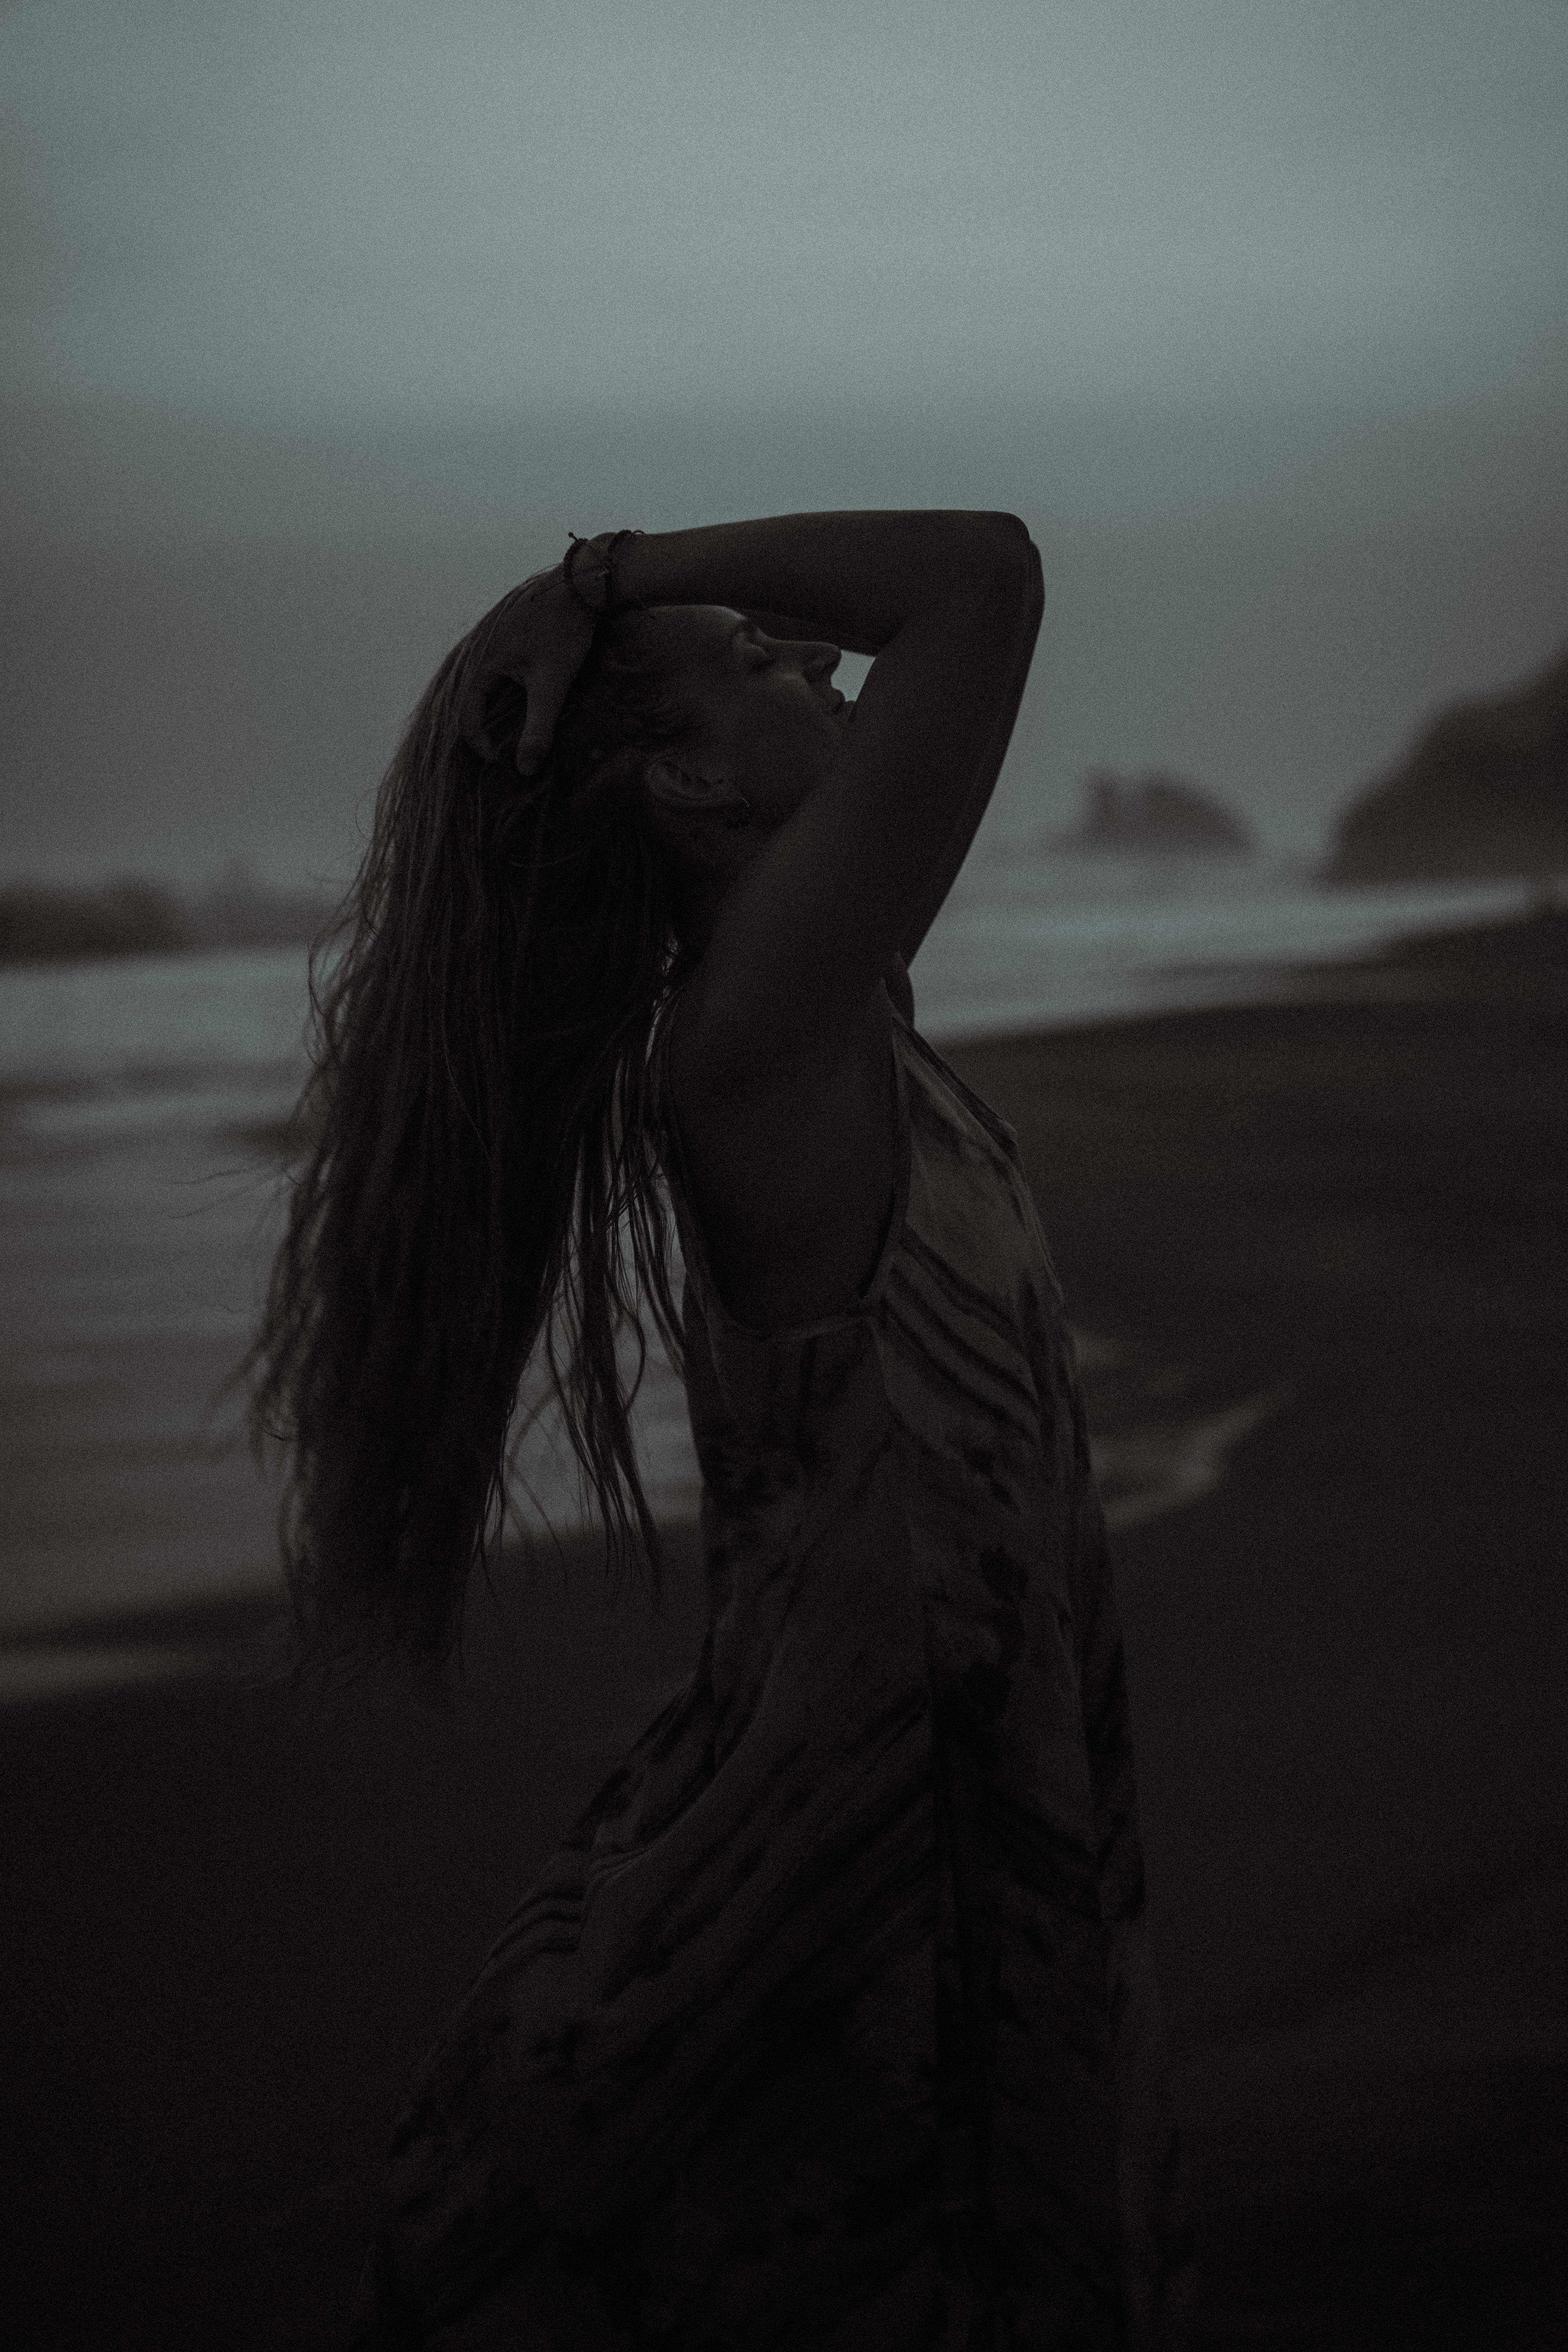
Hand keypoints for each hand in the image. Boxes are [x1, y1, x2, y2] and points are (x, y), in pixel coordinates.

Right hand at [459, 563, 599, 774]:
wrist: (583, 584)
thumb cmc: (564, 631)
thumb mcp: (551, 684)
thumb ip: (538, 728)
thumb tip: (525, 769)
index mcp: (485, 662)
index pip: (468, 713)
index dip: (480, 743)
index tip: (501, 762)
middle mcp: (486, 649)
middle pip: (477, 699)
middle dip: (488, 729)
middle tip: (505, 754)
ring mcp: (502, 638)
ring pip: (492, 684)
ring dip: (501, 711)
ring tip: (517, 734)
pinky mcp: (520, 633)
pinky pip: (507, 670)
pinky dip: (513, 692)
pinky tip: (531, 701)